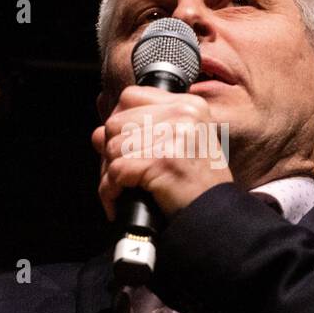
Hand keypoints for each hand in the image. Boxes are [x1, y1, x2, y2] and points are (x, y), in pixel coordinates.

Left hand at [92, 85, 232, 221]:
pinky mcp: (161, 161)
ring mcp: (173, 137)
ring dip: (110, 174)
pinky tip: (119, 201)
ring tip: (123, 189)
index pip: (130, 97)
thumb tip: (98, 134)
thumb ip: (142, 131)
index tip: (124, 146)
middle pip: (116, 122)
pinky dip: (111, 191)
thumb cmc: (196, 184)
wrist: (215, 215)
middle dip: (111, 152)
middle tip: (121, 174)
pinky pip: (116, 171)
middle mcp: (183, 115)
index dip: (119, 123)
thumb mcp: (178, 145)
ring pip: (112, 147)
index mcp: (189, 105)